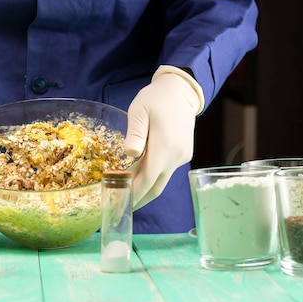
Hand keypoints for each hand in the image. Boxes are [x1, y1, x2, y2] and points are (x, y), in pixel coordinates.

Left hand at [124, 65, 203, 209]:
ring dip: (145, 191)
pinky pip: (166, 172)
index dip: (132, 195)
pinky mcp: (184, 154)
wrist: (181, 91)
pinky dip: (152, 179)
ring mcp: (182, 156)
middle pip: (155, 187)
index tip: (118, 206)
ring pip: (162, 181)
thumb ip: (135, 134)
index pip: (146, 180)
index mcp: (164, 147)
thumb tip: (129, 155)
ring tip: (126, 199)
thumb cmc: (155, 99)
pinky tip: (139, 180)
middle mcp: (176, 156)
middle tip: (119, 210)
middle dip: (137, 201)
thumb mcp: (139, 111)